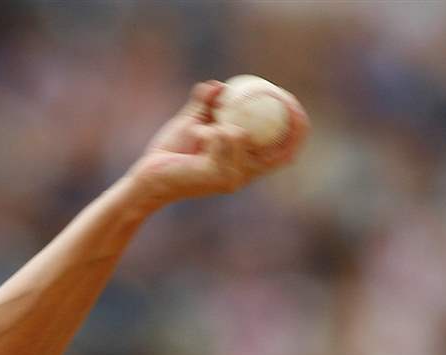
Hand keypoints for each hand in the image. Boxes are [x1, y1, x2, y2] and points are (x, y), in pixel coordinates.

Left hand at [125, 81, 308, 207]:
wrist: (147, 176)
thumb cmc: (170, 155)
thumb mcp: (193, 123)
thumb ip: (207, 104)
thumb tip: (219, 84)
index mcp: (243, 166)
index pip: (281, 152)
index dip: (297, 130)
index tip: (296, 105)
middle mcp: (243, 176)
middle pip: (278, 150)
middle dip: (285, 122)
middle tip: (277, 98)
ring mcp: (232, 178)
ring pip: (241, 133)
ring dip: (220, 123)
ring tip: (199, 132)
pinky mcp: (218, 175)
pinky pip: (222, 135)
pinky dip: (207, 128)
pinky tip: (194, 137)